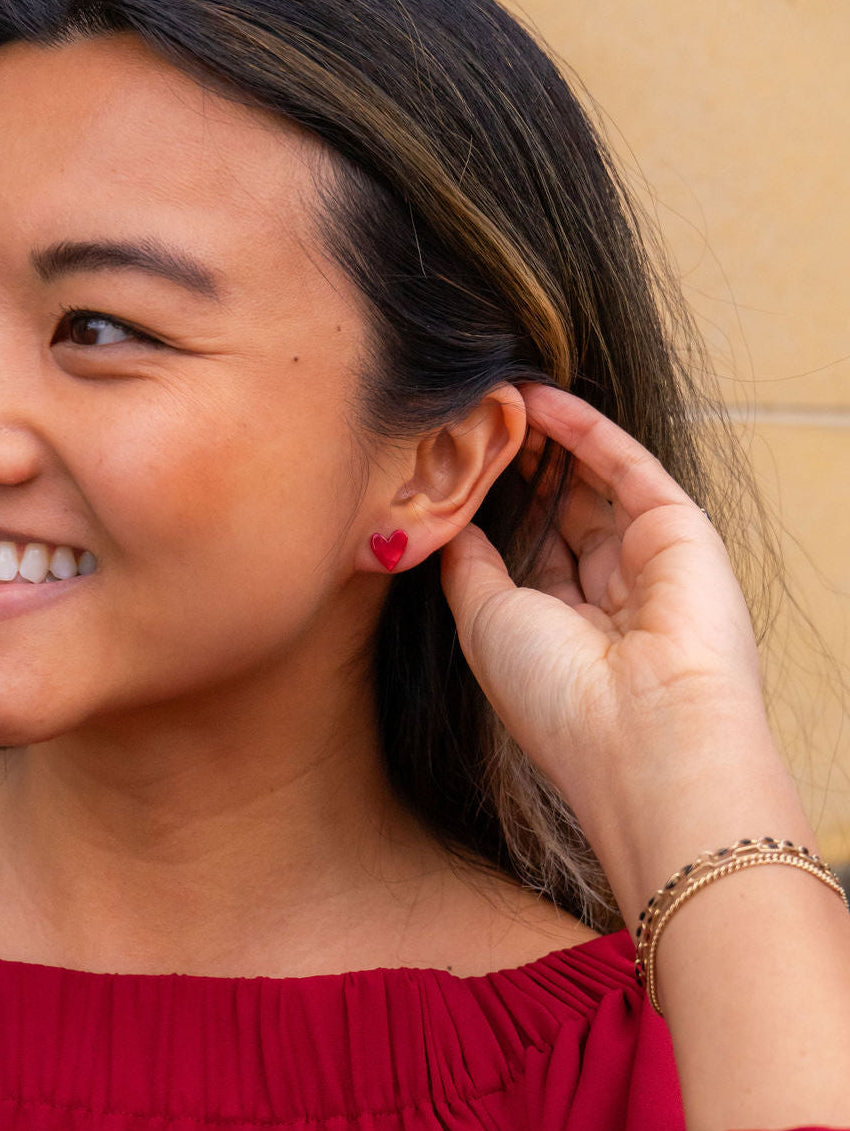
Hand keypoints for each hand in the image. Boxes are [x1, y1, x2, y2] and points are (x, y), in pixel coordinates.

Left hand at [440, 384, 789, 909]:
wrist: (645, 732)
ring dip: (550, 441)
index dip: (497, 511)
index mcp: (565, 636)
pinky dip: (585, 431)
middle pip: (563, 516)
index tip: (458, 469)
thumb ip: (469, 568)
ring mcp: (648, 563)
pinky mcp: (680, 530)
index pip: (529, 557)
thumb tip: (451, 525)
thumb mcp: (485, 625)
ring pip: (594, 485)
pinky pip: (627, 467)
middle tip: (480, 421)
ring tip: (501, 398)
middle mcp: (609, 599)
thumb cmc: (553, 695)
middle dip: (523, 470)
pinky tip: (541, 399)